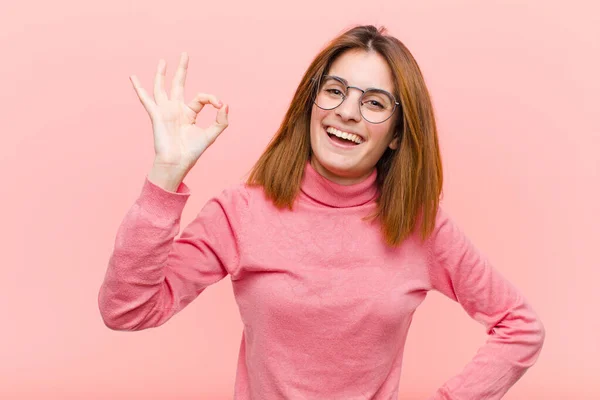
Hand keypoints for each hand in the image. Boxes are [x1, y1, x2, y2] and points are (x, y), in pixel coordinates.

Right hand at [129, 52, 228, 170]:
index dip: (212, 98)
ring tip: (162, 61)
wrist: (176, 163)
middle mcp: (176, 109)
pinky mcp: (156, 115)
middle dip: (182, 69)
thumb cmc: (191, 152)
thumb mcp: (211, 135)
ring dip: (162, 74)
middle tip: (185, 54)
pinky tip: (132, 77)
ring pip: (162, 88)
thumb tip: (225, 104)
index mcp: (189, 113)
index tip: (219, 105)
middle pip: (179, 84)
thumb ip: (220, 121)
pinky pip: (146, 99)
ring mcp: (165, 111)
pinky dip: (139, 88)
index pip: (201, 98)